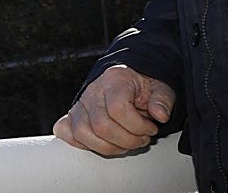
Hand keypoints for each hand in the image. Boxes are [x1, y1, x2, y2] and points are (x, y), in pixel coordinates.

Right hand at [53, 65, 176, 155]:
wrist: (129, 79)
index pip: (118, 108)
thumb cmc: (143, 85)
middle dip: (127, 140)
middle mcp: (94, 91)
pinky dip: (81, 143)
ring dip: (108, 147)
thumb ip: (162, 100)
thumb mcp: (160, 87)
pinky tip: (102, 143)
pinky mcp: (73, 115)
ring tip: (126, 143)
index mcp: (115, 80)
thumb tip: (160, 115)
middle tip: (141, 139)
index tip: (150, 129)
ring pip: (82, 133)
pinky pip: (65, 131)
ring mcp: (81, 103)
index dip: (137, 126)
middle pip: (101, 125)